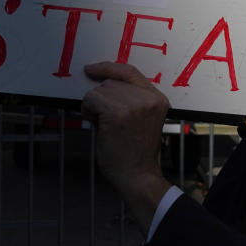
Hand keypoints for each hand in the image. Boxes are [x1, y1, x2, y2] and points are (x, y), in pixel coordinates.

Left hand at [82, 61, 172, 233]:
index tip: (92, 69)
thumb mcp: (140, 119)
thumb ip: (128, 99)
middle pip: (111, 82)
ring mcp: (134, 106)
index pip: (129, 71)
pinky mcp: (117, 114)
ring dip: (94, 105)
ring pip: (99, 90)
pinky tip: (96, 124)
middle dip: (101, 98)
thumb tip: (100, 84)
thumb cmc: (134, 153)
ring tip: (104, 125)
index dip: (108, 68)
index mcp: (157, 99)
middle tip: (106, 120)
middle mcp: (148, 99)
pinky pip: (91, 100)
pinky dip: (88, 110)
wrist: (137, 177)